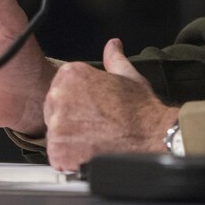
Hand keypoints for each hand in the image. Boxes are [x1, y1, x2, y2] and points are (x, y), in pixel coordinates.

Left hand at [43, 38, 179, 171]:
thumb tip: (112, 45)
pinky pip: (57, 156)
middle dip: (70, 122)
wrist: (151, 135)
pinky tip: (89, 154)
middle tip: (94, 128)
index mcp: (71, 74)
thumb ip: (113, 58)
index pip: (60, 90)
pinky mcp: (58, 149)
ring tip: (94, 142)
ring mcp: (57, 123)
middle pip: (53, 111)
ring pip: (55, 134)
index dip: (75, 104)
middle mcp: (59, 96)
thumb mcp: (127, 74)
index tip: (90, 111)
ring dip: (70, 141)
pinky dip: (70, 160)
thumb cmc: (140, 108)